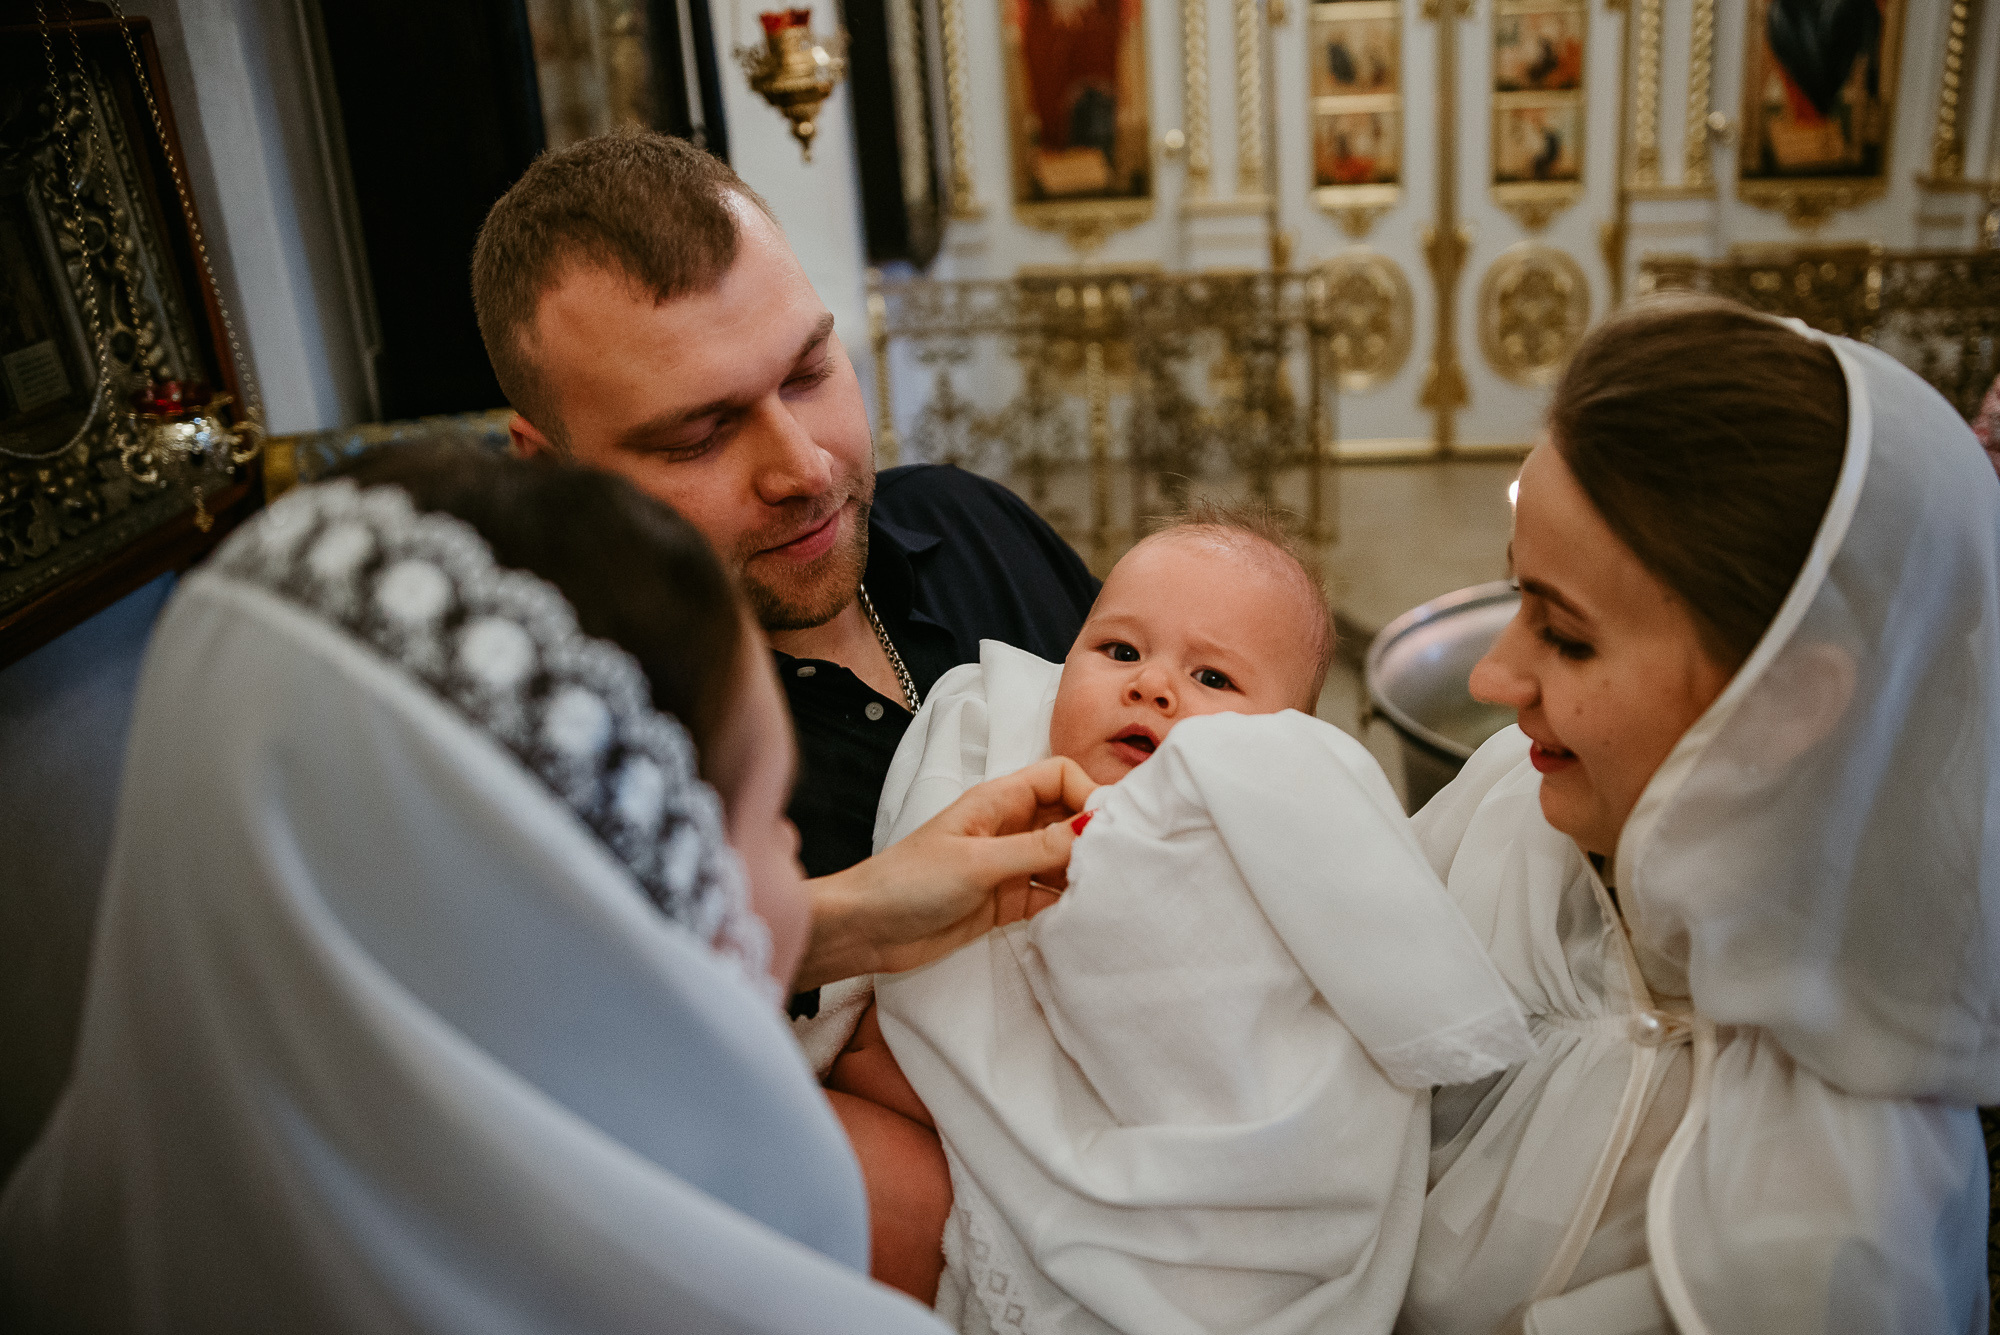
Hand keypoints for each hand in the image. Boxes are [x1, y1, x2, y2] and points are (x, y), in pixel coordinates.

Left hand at [794, 757, 1097, 988]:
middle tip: (1124, 863)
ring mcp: (1009, 865)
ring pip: (1063, 859)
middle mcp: (1009, 827)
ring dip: (1085, 872)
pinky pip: (1050, 895)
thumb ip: (1037, 848)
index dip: (1088, 795)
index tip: (1109, 830)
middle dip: (1095, 835)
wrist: (866, 931)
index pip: (1059, 777)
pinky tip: (1086, 916)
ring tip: (1112, 892)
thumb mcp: (978, 862)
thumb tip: (1093, 831)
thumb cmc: (909, 883)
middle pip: (1068, 816)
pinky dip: (1069, 903)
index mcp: (998, 801)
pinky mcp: (1007, 903)